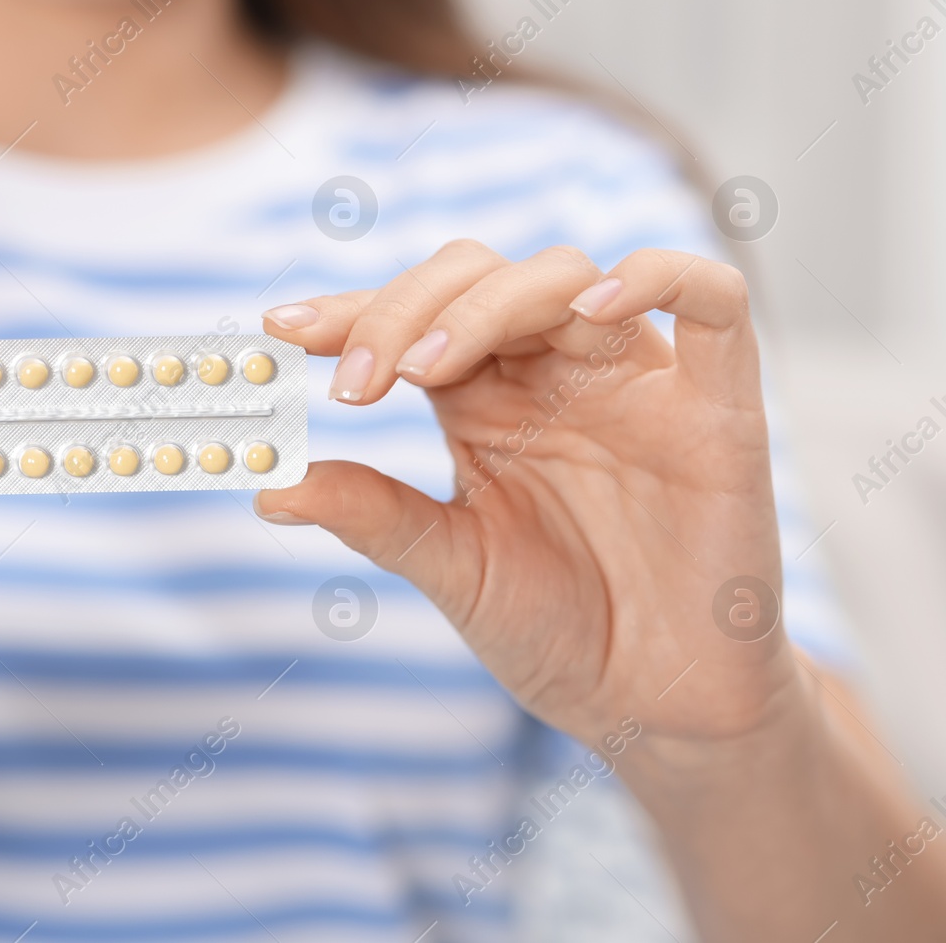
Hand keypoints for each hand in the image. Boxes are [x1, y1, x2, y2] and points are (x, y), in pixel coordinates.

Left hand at [257, 241, 806, 755]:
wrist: (655, 710)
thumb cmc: (554, 631)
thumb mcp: (451, 568)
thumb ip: (373, 514)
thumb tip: (267, 485)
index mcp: (484, 400)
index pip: (415, 318)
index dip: (351, 314)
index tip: (280, 332)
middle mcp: (552, 373)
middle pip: (477, 278)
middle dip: (402, 310)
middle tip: (353, 381)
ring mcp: (634, 381)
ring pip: (564, 276)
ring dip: (484, 305)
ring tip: (424, 368)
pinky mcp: (719, 406)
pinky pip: (712, 300)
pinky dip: (656, 277)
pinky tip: (590, 310)